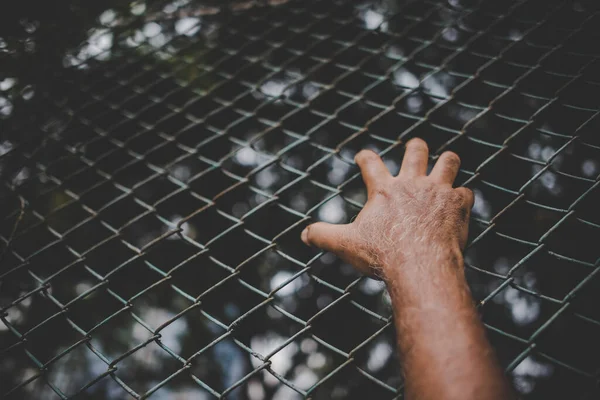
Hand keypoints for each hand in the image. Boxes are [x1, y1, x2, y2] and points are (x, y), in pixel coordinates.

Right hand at [301, 138, 473, 278]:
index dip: (366, 157)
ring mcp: (438, 191)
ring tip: (447, 161)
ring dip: (447, 161)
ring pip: (448, 162)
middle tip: (415, 148)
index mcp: (384, 189)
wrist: (420, 265)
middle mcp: (412, 183)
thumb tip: (304, 235)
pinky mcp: (457, 205)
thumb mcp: (346, 244)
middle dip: (416, 148)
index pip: (372, 164)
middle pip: (416, 151)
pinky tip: (460, 201)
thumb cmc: (382, 254)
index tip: (364, 156)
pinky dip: (462, 196)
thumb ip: (324, 235)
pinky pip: (465, 192)